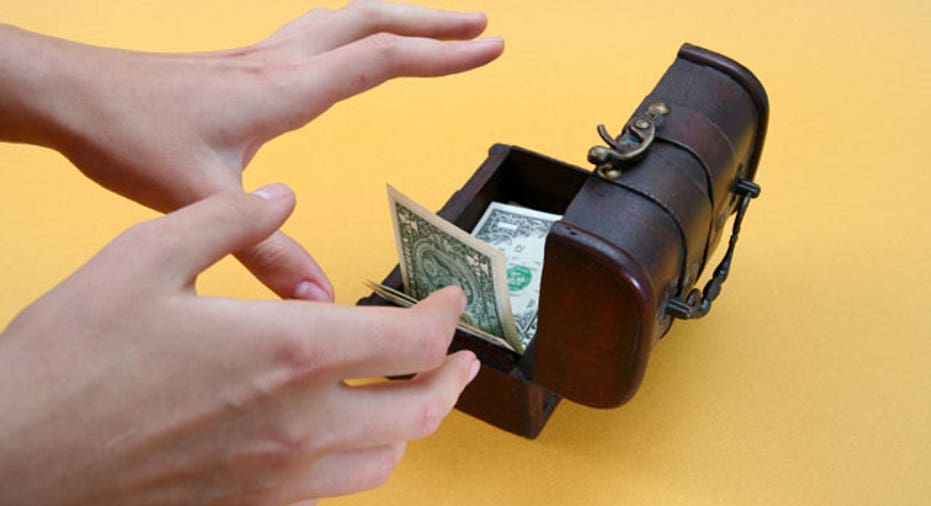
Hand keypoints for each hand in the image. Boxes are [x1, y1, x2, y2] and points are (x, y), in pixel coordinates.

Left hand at [0, 0, 502, 300]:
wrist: (71, 95)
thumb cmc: (127, 133)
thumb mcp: (200, 198)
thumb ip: (264, 255)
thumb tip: (317, 306)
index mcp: (285, 88)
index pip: (382, 58)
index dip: (443, 54)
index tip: (490, 48)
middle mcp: (281, 61)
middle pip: (374, 20)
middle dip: (434, 22)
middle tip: (481, 26)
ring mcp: (263, 56)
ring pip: (346, 18)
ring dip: (399, 17)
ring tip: (436, 25)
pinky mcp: (246, 65)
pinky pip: (318, 33)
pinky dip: (356, 31)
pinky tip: (354, 49)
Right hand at [0, 184, 479, 504]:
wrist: (17, 460)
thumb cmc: (70, 361)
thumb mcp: (144, 256)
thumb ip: (227, 220)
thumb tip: (283, 200)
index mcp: (288, 351)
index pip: (412, 341)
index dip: (446, 317)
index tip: (449, 299)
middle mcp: (300, 421)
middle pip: (421, 409)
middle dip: (454, 377)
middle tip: (461, 356)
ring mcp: (280, 474)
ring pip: (388, 457)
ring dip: (413, 421)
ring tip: (413, 393)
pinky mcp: (252, 503)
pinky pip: (340, 489)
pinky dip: (365, 457)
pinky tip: (349, 433)